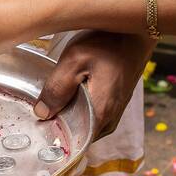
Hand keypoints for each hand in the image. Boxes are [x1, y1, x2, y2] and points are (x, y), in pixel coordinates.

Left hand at [34, 31, 152, 137]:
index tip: (38, 126)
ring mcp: (114, 114)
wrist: (137, 32)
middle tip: (41, 108)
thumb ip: (56, 88)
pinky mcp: (115, 105)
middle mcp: (110, 120)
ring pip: (84, 124)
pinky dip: (78, 108)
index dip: (53, 135)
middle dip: (58, 125)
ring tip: (53, 99)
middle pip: (77, 134)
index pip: (73, 142)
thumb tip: (42, 113)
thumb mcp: (74, 60)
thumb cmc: (108, 44)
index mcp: (100, 114)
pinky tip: (68, 93)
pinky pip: (91, 115)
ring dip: (68, 115)